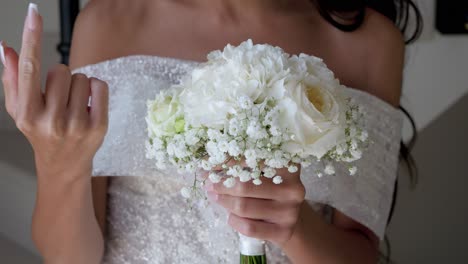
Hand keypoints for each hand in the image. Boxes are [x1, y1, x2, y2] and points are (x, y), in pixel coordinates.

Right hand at [1, 4, 108, 180]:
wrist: (64, 166)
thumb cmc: (40, 133)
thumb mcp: (19, 110)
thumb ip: (12, 79)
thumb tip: (6, 48)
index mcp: (28, 114)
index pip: (29, 68)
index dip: (31, 37)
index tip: (33, 13)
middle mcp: (51, 120)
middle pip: (61, 70)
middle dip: (60, 78)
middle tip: (58, 99)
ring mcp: (77, 125)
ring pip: (81, 77)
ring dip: (78, 85)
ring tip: (72, 105)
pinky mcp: (98, 127)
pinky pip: (99, 86)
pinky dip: (95, 89)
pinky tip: (88, 104)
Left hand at [204, 164, 305, 246]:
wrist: (291, 217)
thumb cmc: (271, 189)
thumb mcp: (265, 173)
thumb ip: (245, 166)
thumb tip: (209, 164)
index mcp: (289, 167)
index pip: (252, 160)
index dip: (227, 162)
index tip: (208, 163)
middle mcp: (293, 189)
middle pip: (245, 186)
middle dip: (221, 184)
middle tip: (208, 183)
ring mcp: (289, 212)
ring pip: (244, 207)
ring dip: (223, 201)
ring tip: (214, 196)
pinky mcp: (283, 231)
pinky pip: (249, 227)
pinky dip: (234, 221)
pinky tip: (230, 216)